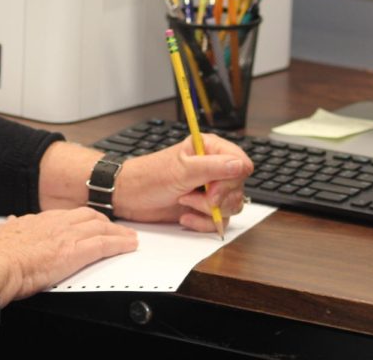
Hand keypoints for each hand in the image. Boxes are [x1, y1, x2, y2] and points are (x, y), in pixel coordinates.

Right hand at [0, 207, 136, 306]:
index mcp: (37, 221)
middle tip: (114, 228)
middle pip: (88, 217)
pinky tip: (129, 246)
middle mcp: (55, 224)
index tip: (87, 223)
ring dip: (117, 233)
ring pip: (101, 228)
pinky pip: (105, 245)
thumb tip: (8, 222)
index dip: (80, 219)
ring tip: (128, 237)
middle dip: (104, 222)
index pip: (66, 217)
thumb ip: (8, 228)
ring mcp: (67, 236)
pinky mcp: (76, 252)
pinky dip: (120, 244)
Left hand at [113, 133, 253, 232]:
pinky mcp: (204, 207)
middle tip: (190, 195)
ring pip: (232, 206)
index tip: (211, 187)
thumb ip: (213, 167)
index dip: (231, 180)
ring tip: (184, 202)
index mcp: (210, 149)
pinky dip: (203, 223)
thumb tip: (240, 165)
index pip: (242, 163)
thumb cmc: (149, 177)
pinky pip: (219, 221)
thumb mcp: (182, 171)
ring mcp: (210, 189)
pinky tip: (185, 217)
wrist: (130, 198)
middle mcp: (214, 167)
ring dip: (207, 211)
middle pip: (238, 188)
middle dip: (215, 198)